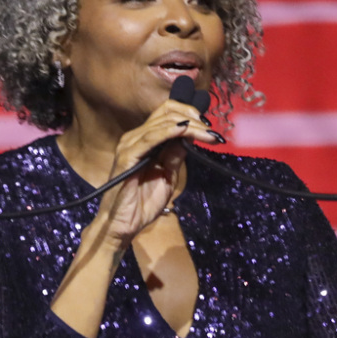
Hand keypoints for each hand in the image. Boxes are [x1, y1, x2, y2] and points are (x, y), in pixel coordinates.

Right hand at [90, 97, 218, 246]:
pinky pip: (151, 138)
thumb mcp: (168, 177)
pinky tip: (185, 130)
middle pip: (167, 112)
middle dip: (194, 118)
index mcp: (145, 141)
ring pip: (163, 122)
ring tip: (208, 133)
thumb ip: (176, 156)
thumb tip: (190, 136)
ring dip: (190, 125)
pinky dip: (170, 131)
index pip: (167, 113)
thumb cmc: (142, 203)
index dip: (190, 114)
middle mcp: (135, 137)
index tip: (211, 126)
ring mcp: (130, 145)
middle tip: (213, 129)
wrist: (124, 225)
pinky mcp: (127, 156)